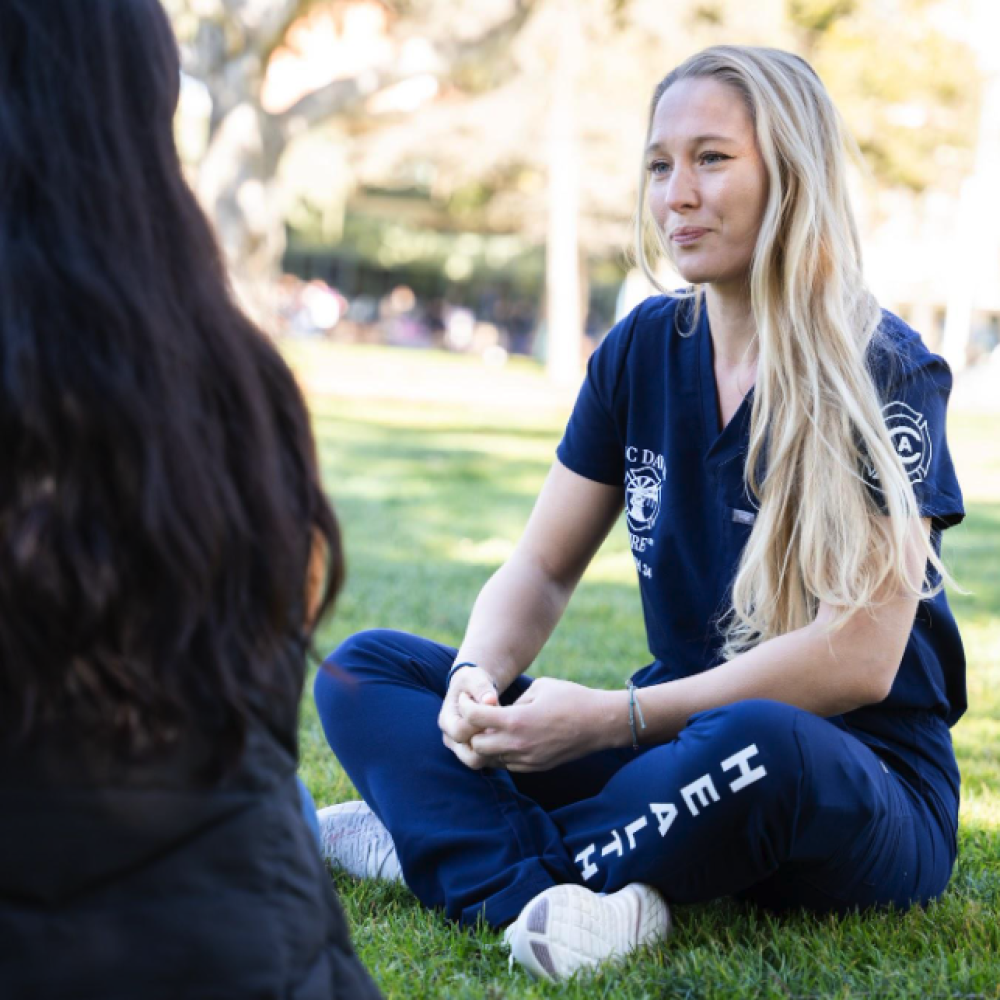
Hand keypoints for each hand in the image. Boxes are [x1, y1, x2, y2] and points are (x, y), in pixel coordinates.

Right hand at [437, 665, 499, 769]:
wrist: (471, 689)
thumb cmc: (472, 682)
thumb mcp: (474, 677)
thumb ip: (481, 687)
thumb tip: (490, 701)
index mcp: (446, 719)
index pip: (461, 731)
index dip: (479, 724)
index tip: (494, 711)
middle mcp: (450, 738)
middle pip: (469, 756)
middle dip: (488, 743)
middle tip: (501, 728)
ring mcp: (460, 748)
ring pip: (477, 762)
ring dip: (492, 751)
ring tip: (502, 733)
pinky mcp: (472, 751)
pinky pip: (485, 760)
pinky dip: (495, 752)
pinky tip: (504, 737)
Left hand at [462, 677, 614, 771]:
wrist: (600, 723)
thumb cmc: (571, 698)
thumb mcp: (539, 687)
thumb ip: (514, 700)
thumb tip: (498, 710)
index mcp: (516, 720)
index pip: (474, 718)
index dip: (465, 707)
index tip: (466, 699)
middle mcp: (517, 744)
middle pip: (476, 745)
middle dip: (472, 731)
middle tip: (476, 717)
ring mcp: (527, 760)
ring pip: (490, 759)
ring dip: (486, 744)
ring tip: (490, 729)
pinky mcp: (535, 768)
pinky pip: (507, 765)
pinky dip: (501, 753)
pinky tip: (508, 739)